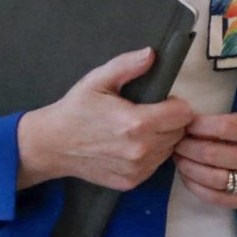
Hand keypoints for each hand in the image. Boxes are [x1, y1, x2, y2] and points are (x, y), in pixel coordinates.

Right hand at [16, 48, 192, 191]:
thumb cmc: (75, 110)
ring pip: (169, 150)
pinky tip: (131, 145)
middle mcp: (140, 150)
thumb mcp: (97, 80)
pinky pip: (155, 166)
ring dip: (162, 139)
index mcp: (136, 123)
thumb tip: (151, 54)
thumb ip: (127, 65)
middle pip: (179, 132)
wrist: (52, 145)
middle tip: (149, 114)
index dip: (175, 104)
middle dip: (170, 121)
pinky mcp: (131, 182)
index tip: (162, 101)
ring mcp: (136, 169)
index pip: (184, 114)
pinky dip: (150, 155)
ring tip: (139, 130)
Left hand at [172, 113, 236, 213]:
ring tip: (178, 158)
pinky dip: (195, 186)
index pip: (223, 127)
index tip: (185, 124)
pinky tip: (187, 176)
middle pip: (211, 154)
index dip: (198, 125)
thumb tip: (192, 126)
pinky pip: (214, 197)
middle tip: (176, 142)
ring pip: (209, 177)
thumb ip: (232, 126)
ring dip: (186, 167)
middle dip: (186, 147)